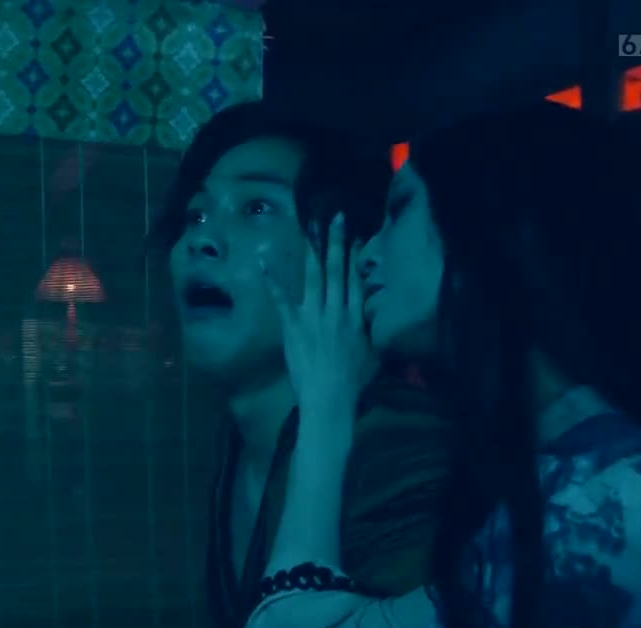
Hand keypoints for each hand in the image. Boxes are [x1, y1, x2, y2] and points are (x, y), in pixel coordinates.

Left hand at [262, 213, 378, 418]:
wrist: (330, 396)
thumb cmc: (354, 381)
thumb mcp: (374, 354)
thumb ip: (373, 332)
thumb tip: (377, 318)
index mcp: (355, 317)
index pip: (356, 280)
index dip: (355, 257)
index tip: (355, 235)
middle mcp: (336, 310)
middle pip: (337, 271)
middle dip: (336, 243)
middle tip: (336, 218)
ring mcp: (313, 316)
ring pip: (314, 278)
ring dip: (312, 252)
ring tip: (310, 228)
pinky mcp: (293, 326)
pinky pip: (281, 300)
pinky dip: (271, 281)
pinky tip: (263, 263)